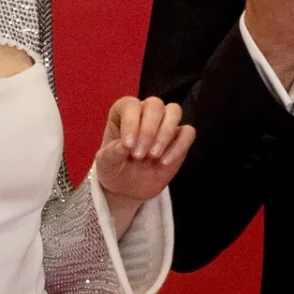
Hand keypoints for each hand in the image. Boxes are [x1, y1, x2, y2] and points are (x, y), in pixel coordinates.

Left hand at [96, 96, 194, 234]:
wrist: (128, 188)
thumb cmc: (114, 168)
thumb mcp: (106, 163)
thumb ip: (112, 152)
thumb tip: (125, 145)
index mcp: (124, 111)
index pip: (131, 105)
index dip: (131, 123)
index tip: (128, 145)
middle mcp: (145, 112)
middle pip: (155, 105)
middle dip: (149, 130)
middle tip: (139, 154)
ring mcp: (164, 124)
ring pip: (174, 111)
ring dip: (165, 133)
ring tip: (154, 156)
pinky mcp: (179, 138)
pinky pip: (188, 132)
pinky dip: (179, 146)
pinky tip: (165, 162)